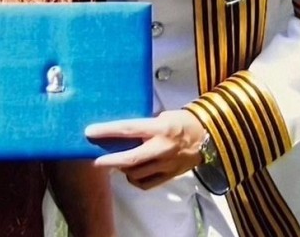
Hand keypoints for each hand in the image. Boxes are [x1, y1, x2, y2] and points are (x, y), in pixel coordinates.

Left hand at [85, 110, 205, 190]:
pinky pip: (146, 183)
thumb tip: (123, 132)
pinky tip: (132, 173)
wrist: (209, 136)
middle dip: (110, 160)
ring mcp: (167, 164)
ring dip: (123, 169)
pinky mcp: (170, 175)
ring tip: (117, 162)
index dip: (108, 131)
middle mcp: (162, 148)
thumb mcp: (163, 116)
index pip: (128, 129)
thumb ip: (145, 125)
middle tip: (96, 161)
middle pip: (130, 158)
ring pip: (136, 173)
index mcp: (160, 128)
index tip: (90, 131)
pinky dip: (135, 179)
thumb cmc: (183, 121)